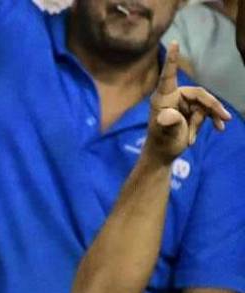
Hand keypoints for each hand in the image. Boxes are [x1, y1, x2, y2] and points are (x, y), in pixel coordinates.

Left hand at [146, 42, 231, 161]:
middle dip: (212, 106)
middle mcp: (173, 97)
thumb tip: (166, 117)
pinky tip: (219, 128)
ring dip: (213, 115)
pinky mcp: (190, 110)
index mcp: (163, 98)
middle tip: (225, 118)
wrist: (164, 154)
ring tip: (220, 128)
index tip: (174, 43)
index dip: (173, 60)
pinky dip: (213, 119)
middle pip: (199, 94)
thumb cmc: (161, 143)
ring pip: (205, 103)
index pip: (169, 76)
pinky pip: (206, 110)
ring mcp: (182, 103)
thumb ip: (168, 123)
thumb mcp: (166, 135)